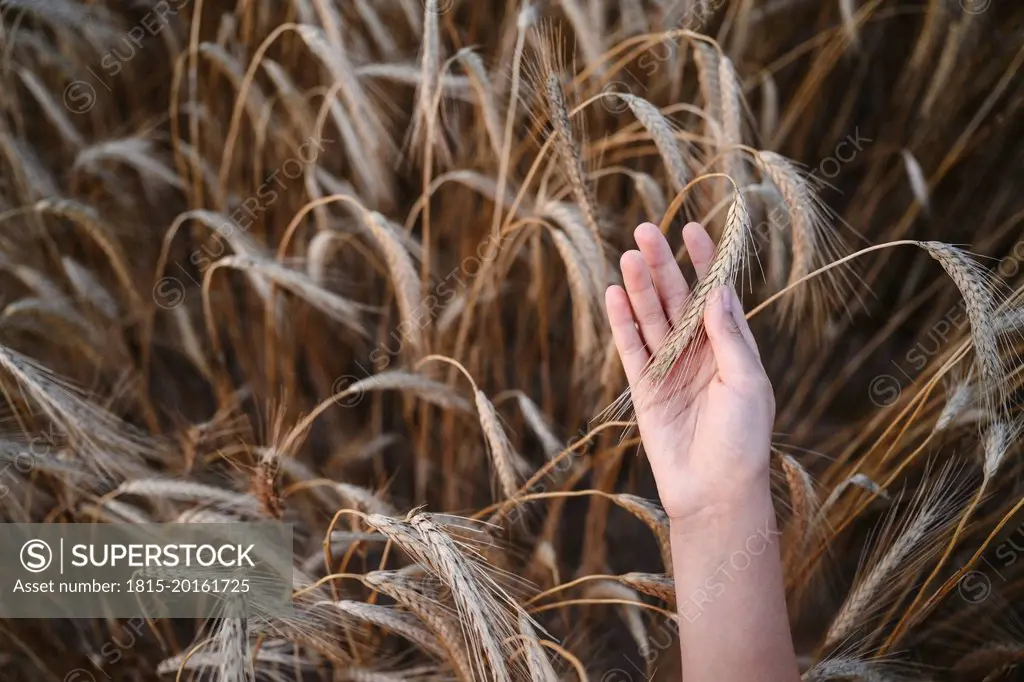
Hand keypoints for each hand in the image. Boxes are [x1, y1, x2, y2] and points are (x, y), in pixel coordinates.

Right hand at [604, 222, 775, 521]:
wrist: (716, 493)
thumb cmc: (744, 439)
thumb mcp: (747, 382)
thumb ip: (728, 336)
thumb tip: (716, 290)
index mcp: (730, 347)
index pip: (714, 294)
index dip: (704, 262)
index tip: (691, 228)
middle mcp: (698, 352)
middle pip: (676, 299)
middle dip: (663, 265)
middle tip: (645, 231)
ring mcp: (669, 369)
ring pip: (651, 319)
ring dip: (640, 288)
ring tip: (628, 255)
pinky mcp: (645, 389)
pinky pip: (631, 349)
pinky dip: (622, 323)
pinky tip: (614, 294)